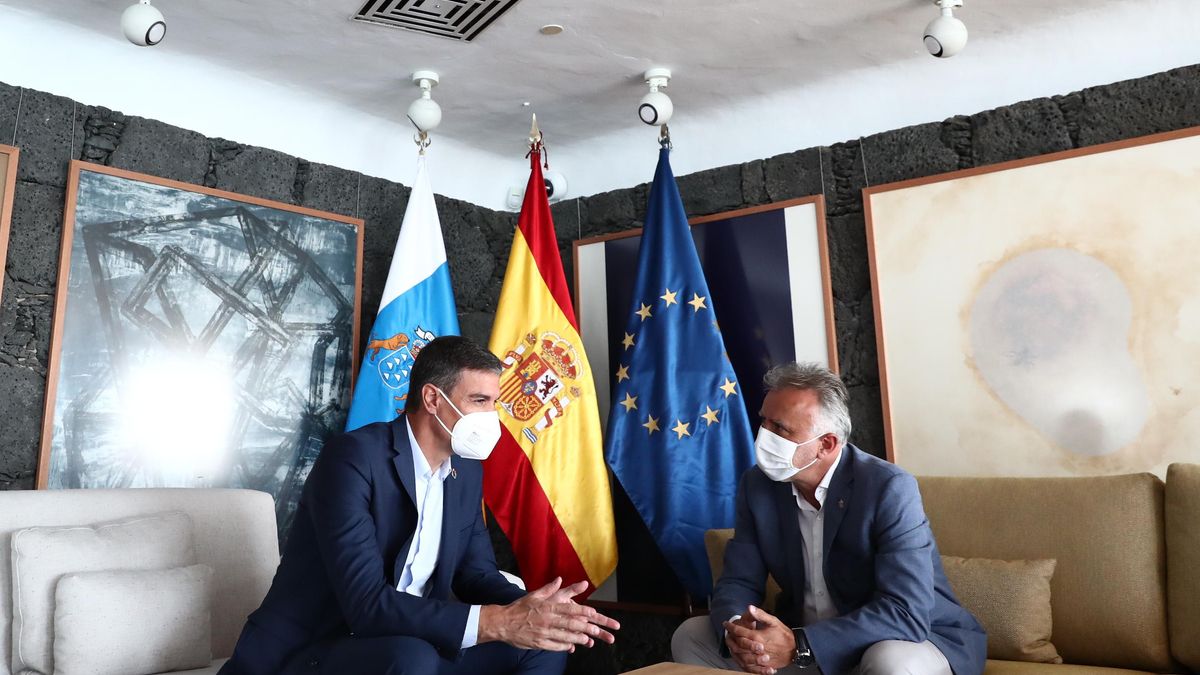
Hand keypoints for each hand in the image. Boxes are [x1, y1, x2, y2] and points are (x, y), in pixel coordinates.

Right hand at [478, 577, 620, 651]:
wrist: (502, 622)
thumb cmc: (519, 608)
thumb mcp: (534, 595)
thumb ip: (549, 589)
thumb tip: (559, 579)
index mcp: (548, 607)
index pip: (570, 609)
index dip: (583, 611)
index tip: (594, 613)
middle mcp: (548, 620)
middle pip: (571, 624)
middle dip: (587, 628)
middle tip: (598, 631)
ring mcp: (544, 633)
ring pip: (566, 637)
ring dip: (578, 639)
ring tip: (589, 641)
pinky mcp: (539, 643)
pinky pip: (555, 646)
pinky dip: (565, 647)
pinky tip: (572, 647)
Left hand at [723, 605, 795, 674]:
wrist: (796, 649)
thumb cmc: (784, 634)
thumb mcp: (773, 621)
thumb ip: (760, 615)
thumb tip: (749, 607)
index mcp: (758, 637)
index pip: (740, 632)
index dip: (731, 627)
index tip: (726, 624)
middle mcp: (757, 649)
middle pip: (738, 645)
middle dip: (730, 638)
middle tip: (726, 634)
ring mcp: (760, 659)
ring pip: (742, 656)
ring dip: (734, 650)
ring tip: (730, 645)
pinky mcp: (764, 666)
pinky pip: (750, 667)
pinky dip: (742, 662)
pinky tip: (740, 657)